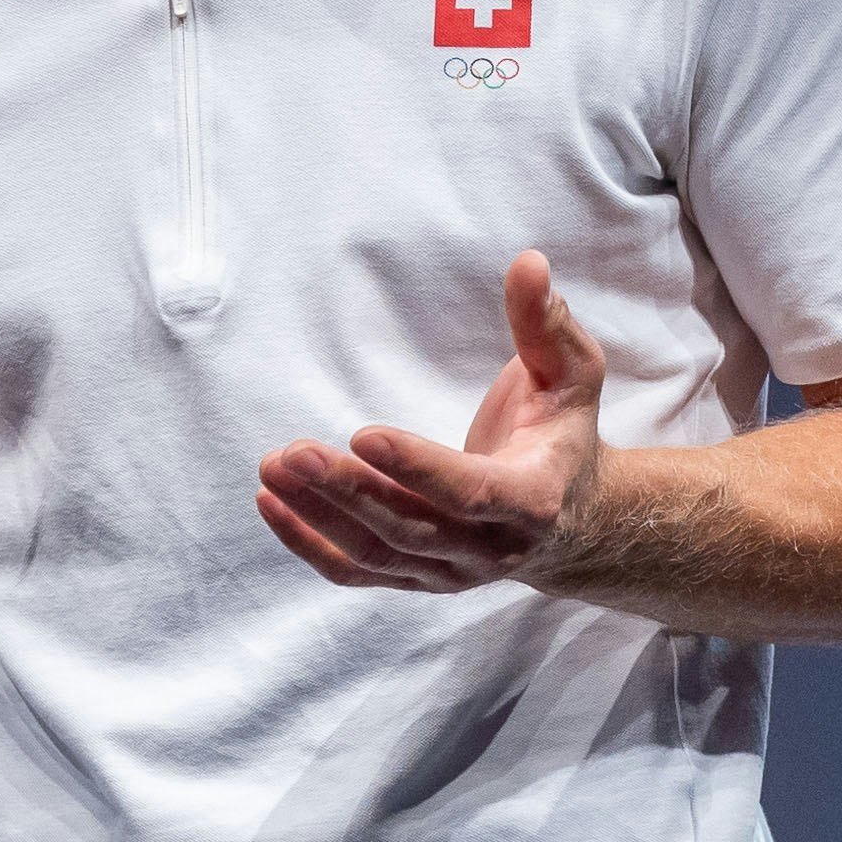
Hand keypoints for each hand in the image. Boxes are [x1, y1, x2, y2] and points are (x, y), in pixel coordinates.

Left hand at [252, 249, 607, 593]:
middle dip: (349, 490)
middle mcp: (491, 548)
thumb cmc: (562, 432)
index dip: (417, 467)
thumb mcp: (570, 374)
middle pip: (411, 528)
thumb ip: (546, 324)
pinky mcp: (418, 579)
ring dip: (318, 514)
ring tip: (272, 467)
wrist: (571, 518)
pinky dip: (309, 543)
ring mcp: (452, 573)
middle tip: (294, 452)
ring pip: (376, 552)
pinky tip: (270, 503)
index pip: (471, 491)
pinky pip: (356, 571)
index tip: (361, 432)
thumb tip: (529, 262)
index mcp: (533, 499)